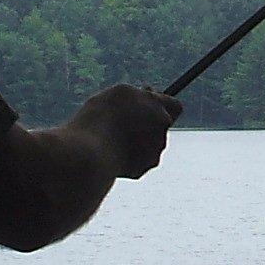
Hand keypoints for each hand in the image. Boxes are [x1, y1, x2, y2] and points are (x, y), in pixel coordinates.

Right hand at [69, 84, 183, 179]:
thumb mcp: (121, 93)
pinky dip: (127, 155)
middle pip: (161, 126)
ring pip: (148, 144)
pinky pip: (137, 160)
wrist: (90, 153)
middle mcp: (162, 134)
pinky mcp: (140, 171)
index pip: (174, 107)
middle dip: (147, 122)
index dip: (160, 103)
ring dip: (136, 139)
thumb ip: (140, 94)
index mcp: (161, 112)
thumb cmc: (102, 118)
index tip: (146, 101)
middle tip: (124, 117)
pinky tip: (110, 150)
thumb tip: (148, 94)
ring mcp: (152, 155)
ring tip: (112, 135)